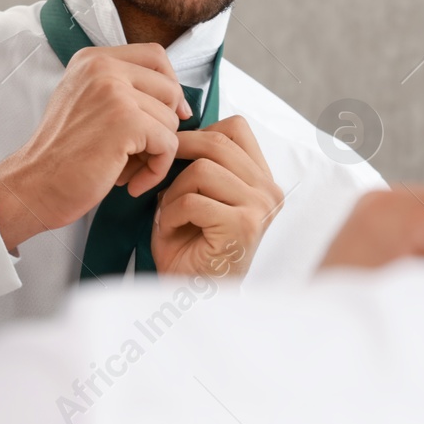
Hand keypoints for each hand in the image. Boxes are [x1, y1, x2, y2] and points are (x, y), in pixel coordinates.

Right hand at [0, 44, 191, 250]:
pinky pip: (169, 144)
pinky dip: (156, 170)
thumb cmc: (61, 155)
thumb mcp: (86, 103)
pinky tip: (131, 183)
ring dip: (157, 153)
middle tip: (138, 154)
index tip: (168, 114)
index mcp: (93, 59)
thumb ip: (123, 90)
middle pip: (170, 89)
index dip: (169, 86)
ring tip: (126, 170)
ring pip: (171, 120)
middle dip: (164, 125)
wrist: (32, 186)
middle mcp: (102, 67)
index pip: (155, 56)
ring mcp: (115, 92)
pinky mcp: (126, 122)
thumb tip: (180, 102)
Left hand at [150, 116, 283, 278]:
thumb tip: (173, 132)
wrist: (195, 295)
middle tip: (156, 173)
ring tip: (170, 213)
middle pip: (217, 142)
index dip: (199, 131)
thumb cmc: (191, 248)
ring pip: (203, 169)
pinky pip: (194, 200)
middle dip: (179, 154)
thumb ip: (199, 163)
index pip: (236, 128)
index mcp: (261, 180)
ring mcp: (259, 208)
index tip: (175, 150)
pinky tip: (171, 228)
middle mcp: (267, 190)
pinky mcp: (243, 226)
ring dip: (174, 190)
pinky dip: (172, 213)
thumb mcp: (198, 195)